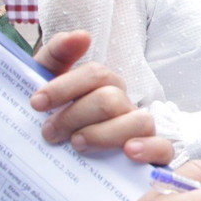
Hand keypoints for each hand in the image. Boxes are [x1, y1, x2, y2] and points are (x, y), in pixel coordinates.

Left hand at [30, 30, 172, 164]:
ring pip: (139, 121)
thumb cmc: (55, 124)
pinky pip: (163, 148)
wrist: (54, 165)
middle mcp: (125, 105)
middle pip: (110, 99)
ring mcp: (140, 130)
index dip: (65, 86)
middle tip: (49, 133)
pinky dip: (148, 148)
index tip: (37, 103)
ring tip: (77, 145)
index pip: (96, 74)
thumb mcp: (46, 89)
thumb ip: (57, 56)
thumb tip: (81, 35)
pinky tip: (128, 152)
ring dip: (104, 133)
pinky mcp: (153, 156)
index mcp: (104, 87)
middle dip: (75, 115)